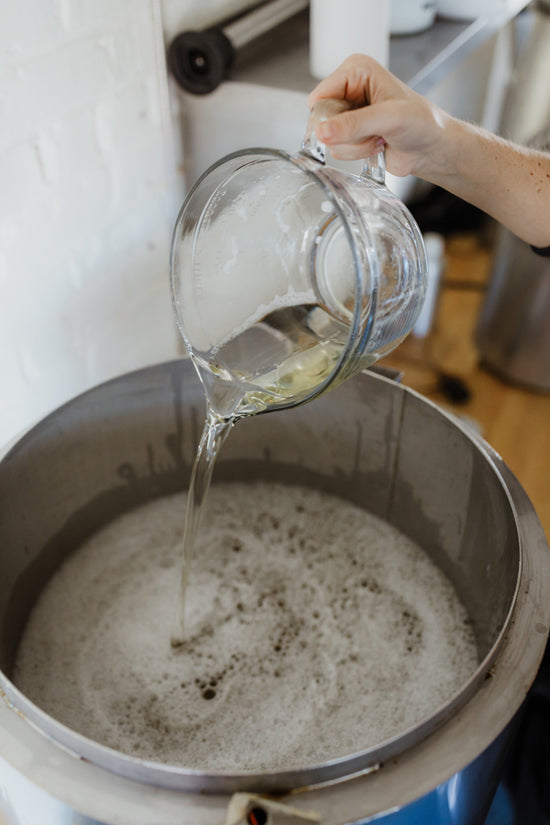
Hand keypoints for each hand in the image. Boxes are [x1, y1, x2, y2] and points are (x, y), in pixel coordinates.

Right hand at [307, 54, 450, 180]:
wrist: (432, 148)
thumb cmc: (422, 123)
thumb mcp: (389, 118)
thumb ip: (354, 124)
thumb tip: (322, 132)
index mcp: (356, 70)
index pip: (319, 97)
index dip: (330, 118)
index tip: (354, 126)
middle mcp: (349, 88)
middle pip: (321, 120)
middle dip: (346, 134)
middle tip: (374, 132)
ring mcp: (348, 113)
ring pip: (328, 138)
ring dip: (355, 146)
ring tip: (379, 138)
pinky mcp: (350, 133)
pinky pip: (337, 149)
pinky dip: (357, 153)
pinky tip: (377, 145)